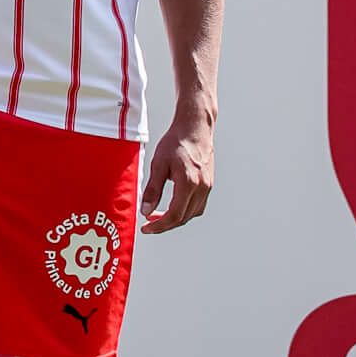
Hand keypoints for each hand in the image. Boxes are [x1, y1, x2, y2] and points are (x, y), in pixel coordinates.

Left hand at [139, 117, 213, 232]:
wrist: (195, 127)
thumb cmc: (176, 142)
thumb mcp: (158, 164)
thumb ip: (153, 189)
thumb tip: (146, 211)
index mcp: (188, 183)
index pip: (174, 215)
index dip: (159, 226)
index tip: (146, 228)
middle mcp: (202, 188)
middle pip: (184, 218)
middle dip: (165, 224)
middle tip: (149, 224)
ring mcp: (208, 186)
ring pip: (192, 214)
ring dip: (176, 219)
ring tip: (159, 216)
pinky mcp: (209, 184)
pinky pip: (198, 205)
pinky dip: (186, 211)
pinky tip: (174, 206)